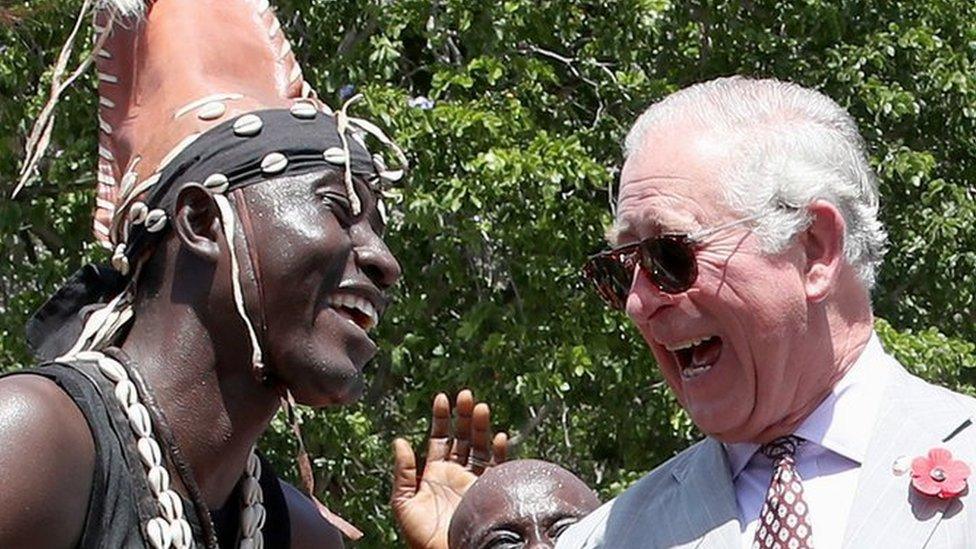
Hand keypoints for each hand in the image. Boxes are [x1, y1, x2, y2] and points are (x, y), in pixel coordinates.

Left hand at [391, 390, 507, 548]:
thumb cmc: (420, 537)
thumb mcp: (403, 505)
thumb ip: (403, 473)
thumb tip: (400, 441)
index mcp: (434, 472)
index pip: (440, 438)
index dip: (441, 418)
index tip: (442, 398)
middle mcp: (456, 473)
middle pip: (462, 437)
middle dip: (464, 416)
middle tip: (466, 395)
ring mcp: (474, 481)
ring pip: (480, 447)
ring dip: (481, 427)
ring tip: (481, 407)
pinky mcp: (489, 491)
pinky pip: (497, 468)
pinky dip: (500, 453)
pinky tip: (499, 437)